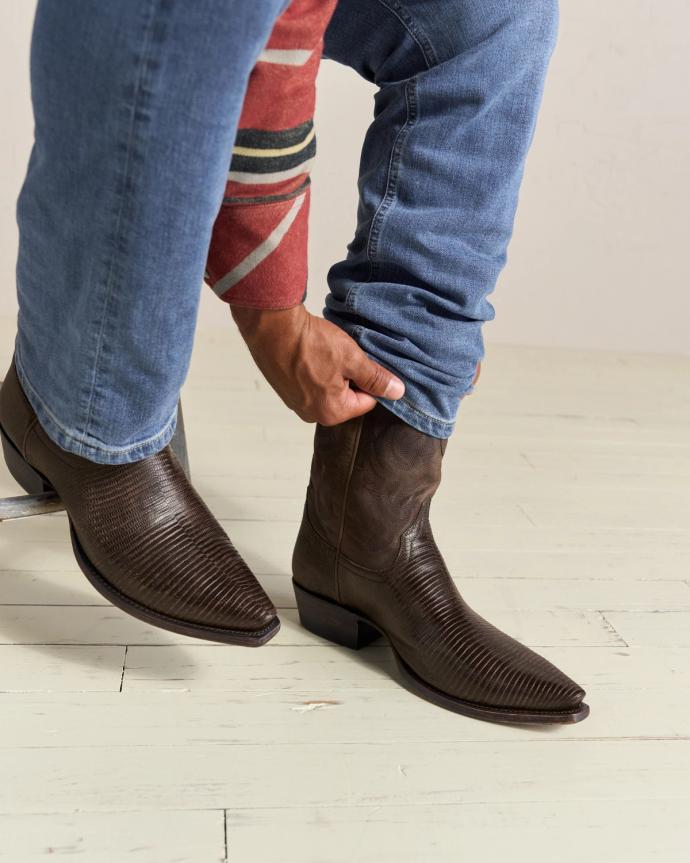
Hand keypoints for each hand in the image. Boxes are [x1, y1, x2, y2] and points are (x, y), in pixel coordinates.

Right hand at [231, 304, 404, 424]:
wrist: (271, 327)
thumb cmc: (311, 344)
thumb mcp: (352, 359)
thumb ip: (376, 378)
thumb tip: (397, 392)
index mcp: (332, 413)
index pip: (367, 401)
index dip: (369, 379)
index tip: (362, 361)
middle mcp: (312, 414)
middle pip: (346, 398)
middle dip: (349, 378)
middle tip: (343, 355)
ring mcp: (295, 403)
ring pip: (327, 389)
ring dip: (331, 373)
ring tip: (325, 352)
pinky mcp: (284, 390)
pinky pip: (309, 384)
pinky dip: (313, 370)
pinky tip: (311, 354)